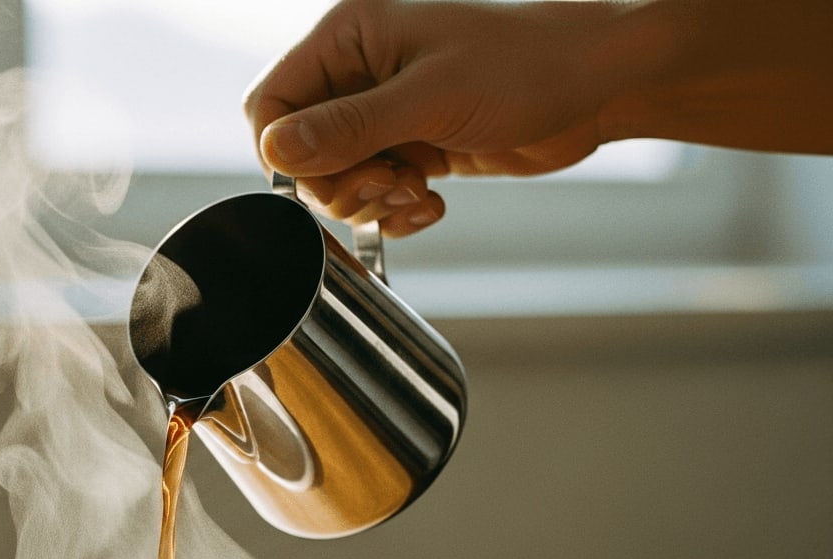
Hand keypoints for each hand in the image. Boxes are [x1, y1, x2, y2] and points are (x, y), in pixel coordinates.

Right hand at [244, 0, 622, 236]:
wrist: (601, 84)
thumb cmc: (529, 64)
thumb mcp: (431, 96)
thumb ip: (349, 127)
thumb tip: (276, 151)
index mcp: (350, 35)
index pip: (271, 102)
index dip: (285, 151)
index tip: (323, 178)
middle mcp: (360, 72)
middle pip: (301, 149)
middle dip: (338, 182)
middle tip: (387, 183)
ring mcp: (387, 112)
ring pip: (337, 178)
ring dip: (371, 200)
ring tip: (416, 190)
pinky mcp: (413, 146)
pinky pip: (376, 193)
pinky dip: (397, 210)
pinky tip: (433, 201)